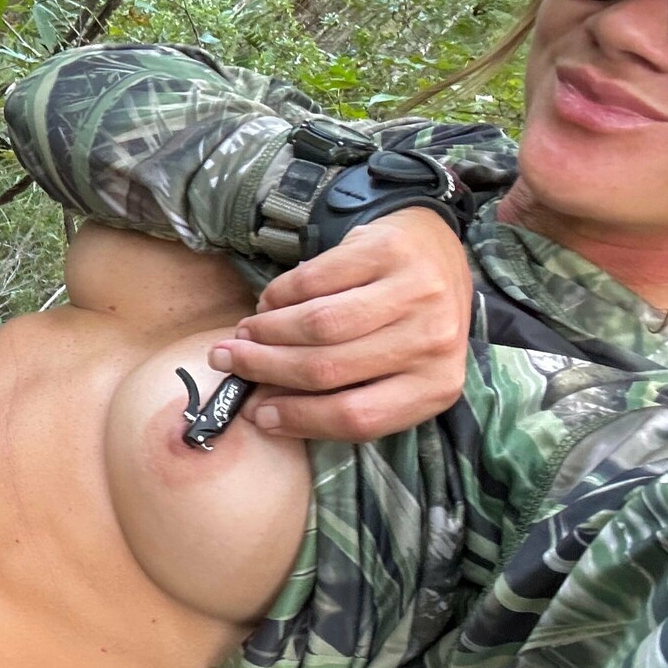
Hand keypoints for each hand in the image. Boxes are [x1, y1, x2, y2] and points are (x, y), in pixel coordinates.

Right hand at [206, 206, 471, 441]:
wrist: (438, 249)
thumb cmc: (407, 322)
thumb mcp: (393, 369)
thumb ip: (341, 393)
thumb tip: (263, 409)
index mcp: (437, 386)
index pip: (357, 417)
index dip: (298, 418)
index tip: (256, 414)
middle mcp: (433, 341)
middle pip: (329, 367)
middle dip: (266, 368)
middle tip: (229, 361)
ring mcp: (416, 292)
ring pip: (319, 324)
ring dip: (268, 332)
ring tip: (244, 334)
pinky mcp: (390, 249)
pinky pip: (317, 278)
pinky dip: (281, 295)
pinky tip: (268, 304)